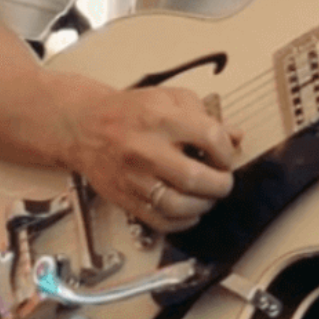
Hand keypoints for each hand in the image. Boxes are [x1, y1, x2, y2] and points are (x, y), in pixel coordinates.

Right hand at [55, 78, 242, 232]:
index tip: (225, 155)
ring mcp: (134, 177)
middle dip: (220, 184)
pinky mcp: (125, 198)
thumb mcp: (168, 97)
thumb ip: (204, 114)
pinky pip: (162, 221)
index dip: (226, 151)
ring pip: (180, 206)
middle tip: (222, 180)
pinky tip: (188, 209)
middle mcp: (146, 148)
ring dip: (204, 205)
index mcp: (160, 117)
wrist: (83, 125)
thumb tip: (235, 137)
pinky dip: (183, 221)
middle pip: (197, 179)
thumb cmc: (128, 111)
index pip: (210, 138)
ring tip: (206, 196)